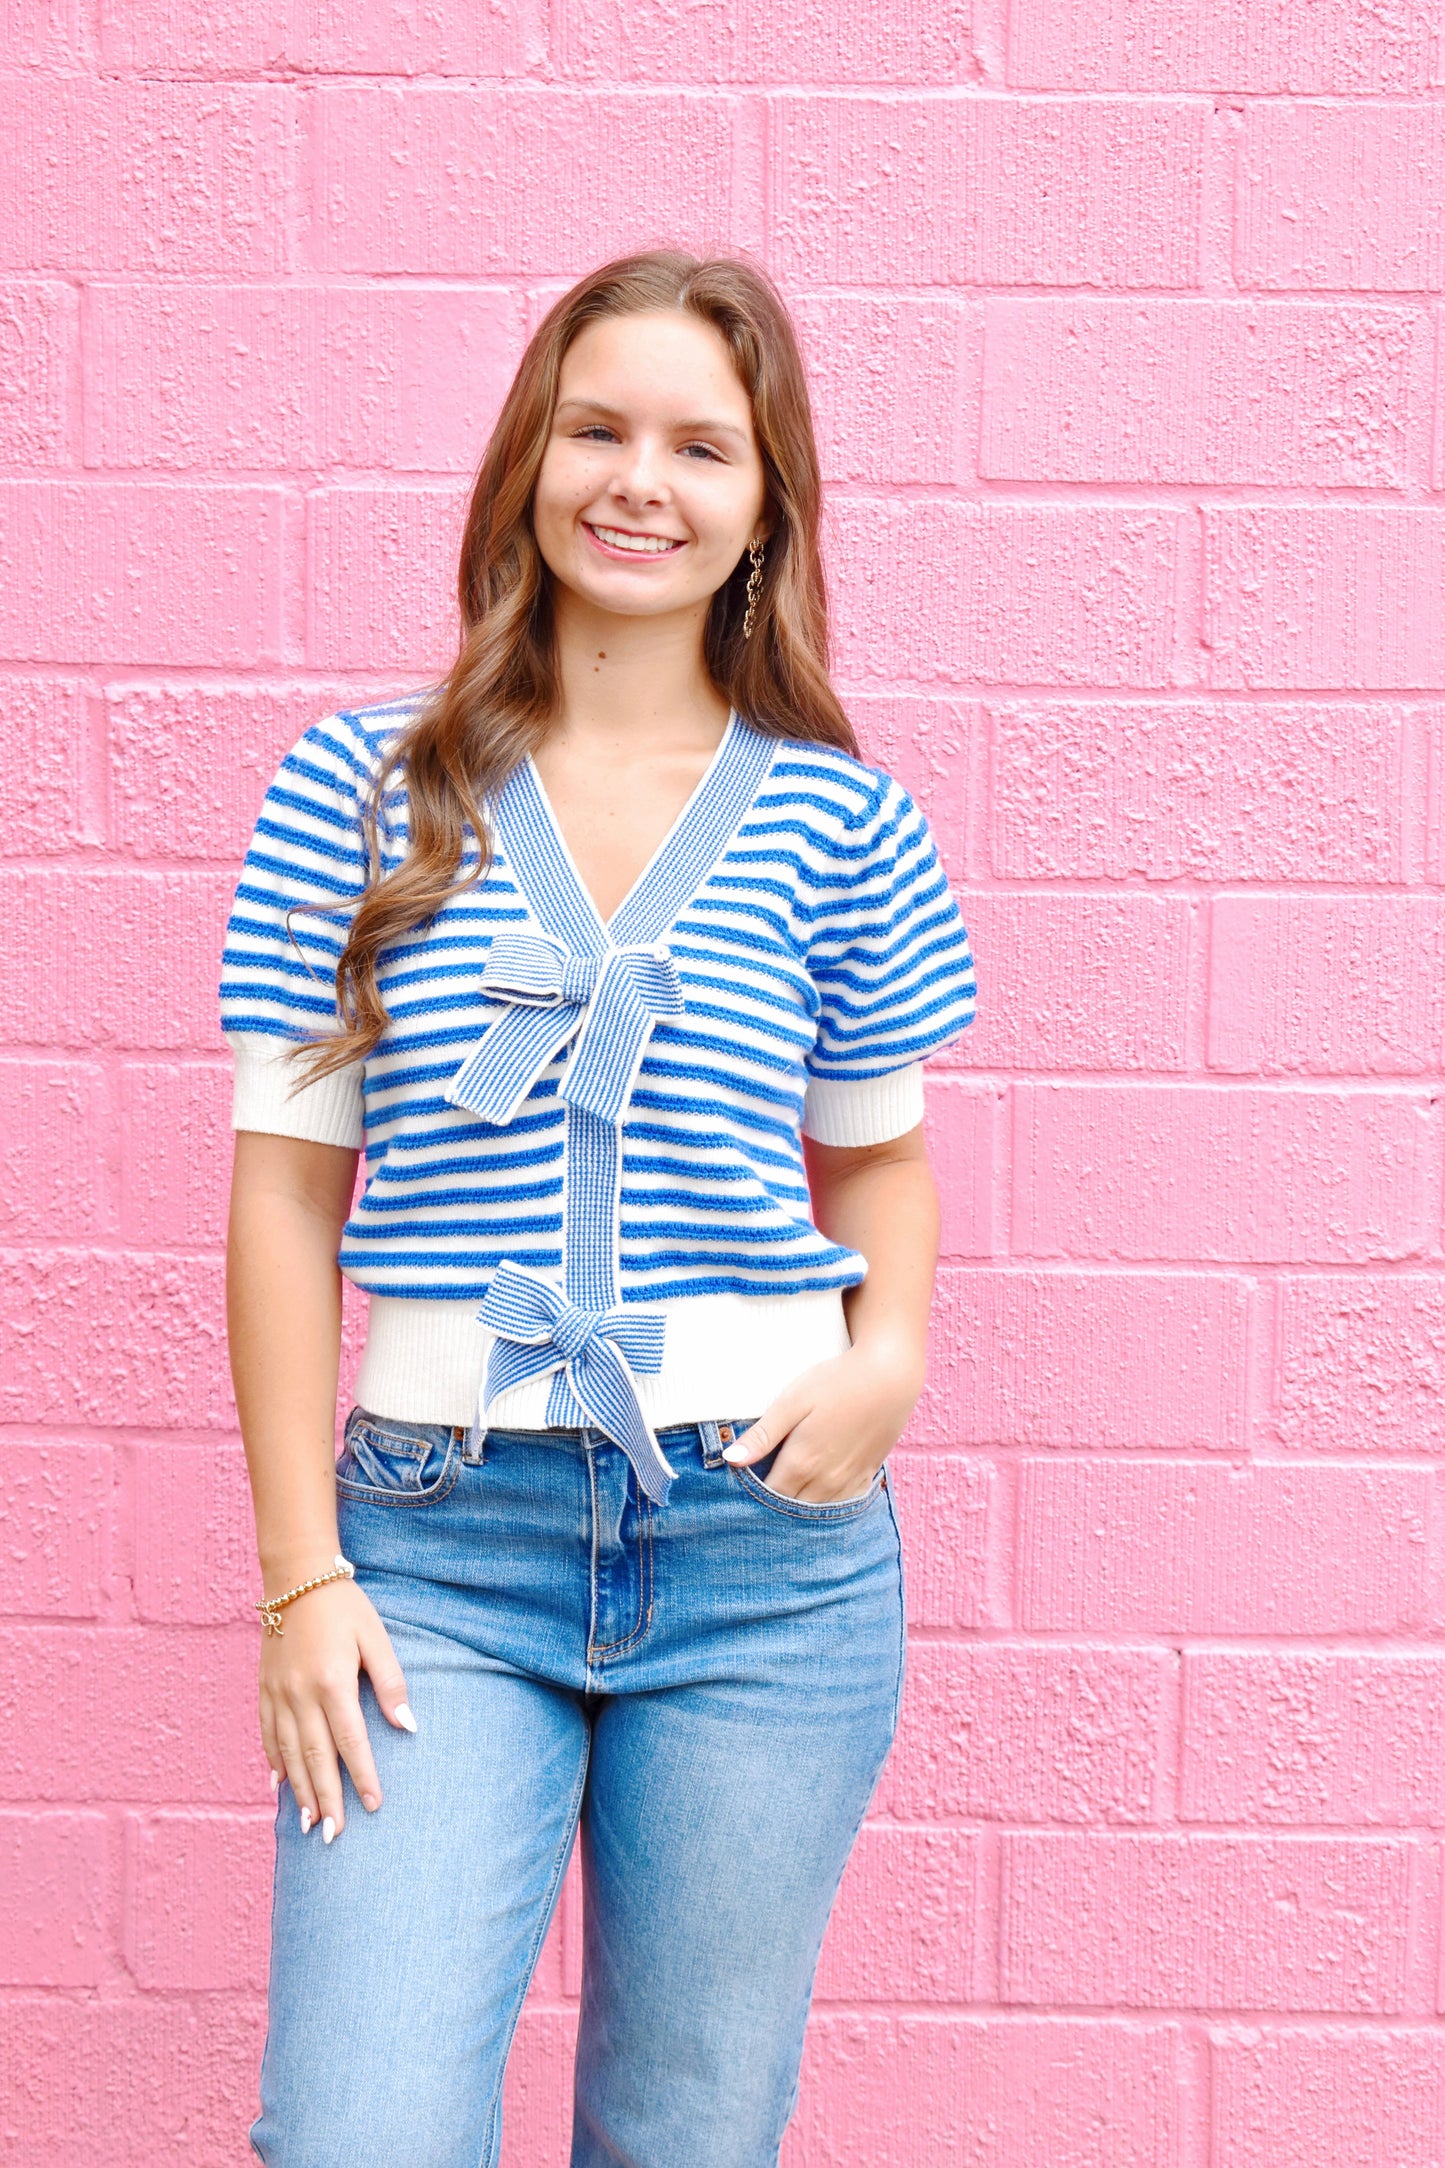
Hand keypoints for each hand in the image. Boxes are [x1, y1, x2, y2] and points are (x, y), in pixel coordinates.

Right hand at [259, 1577, 415, 1841]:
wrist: (295, 1577)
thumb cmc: (344, 1607)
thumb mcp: (375, 1638)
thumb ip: (391, 1683)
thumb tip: (408, 1726)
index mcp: (332, 1683)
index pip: (351, 1742)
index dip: (363, 1777)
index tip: (374, 1806)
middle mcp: (301, 1695)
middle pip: (316, 1758)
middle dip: (327, 1799)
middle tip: (335, 1836)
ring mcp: (278, 1694)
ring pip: (289, 1753)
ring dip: (300, 1791)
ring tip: (309, 1823)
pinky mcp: (264, 1689)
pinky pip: (267, 1735)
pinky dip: (274, 1762)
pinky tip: (280, 1785)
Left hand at [721, 1337, 923, 1502]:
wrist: (890, 1376)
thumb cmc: (837, 1382)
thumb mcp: (793, 1401)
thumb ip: (762, 1434)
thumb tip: (730, 1459)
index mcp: (801, 1463)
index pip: (767, 1497)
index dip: (751, 1496)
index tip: (740, 1488)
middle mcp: (825, 1482)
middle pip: (790, 1510)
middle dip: (772, 1507)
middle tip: (758, 1495)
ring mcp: (848, 1483)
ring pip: (816, 1514)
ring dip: (799, 1510)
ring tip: (785, 1496)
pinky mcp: (866, 1477)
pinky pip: (841, 1507)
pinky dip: (826, 1507)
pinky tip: (816, 1495)